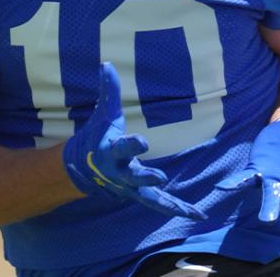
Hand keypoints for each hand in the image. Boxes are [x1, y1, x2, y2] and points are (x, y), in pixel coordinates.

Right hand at [62, 62, 206, 220]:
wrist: (82, 168)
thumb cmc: (98, 136)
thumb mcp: (103, 113)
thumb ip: (108, 91)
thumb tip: (106, 63)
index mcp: (112, 151)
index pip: (123, 146)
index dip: (132, 144)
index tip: (144, 142)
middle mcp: (120, 172)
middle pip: (134, 176)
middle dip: (147, 177)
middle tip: (161, 177)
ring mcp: (130, 187)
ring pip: (151, 197)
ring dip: (171, 203)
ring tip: (193, 212)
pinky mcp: (138, 194)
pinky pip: (159, 203)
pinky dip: (177, 208)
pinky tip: (196, 215)